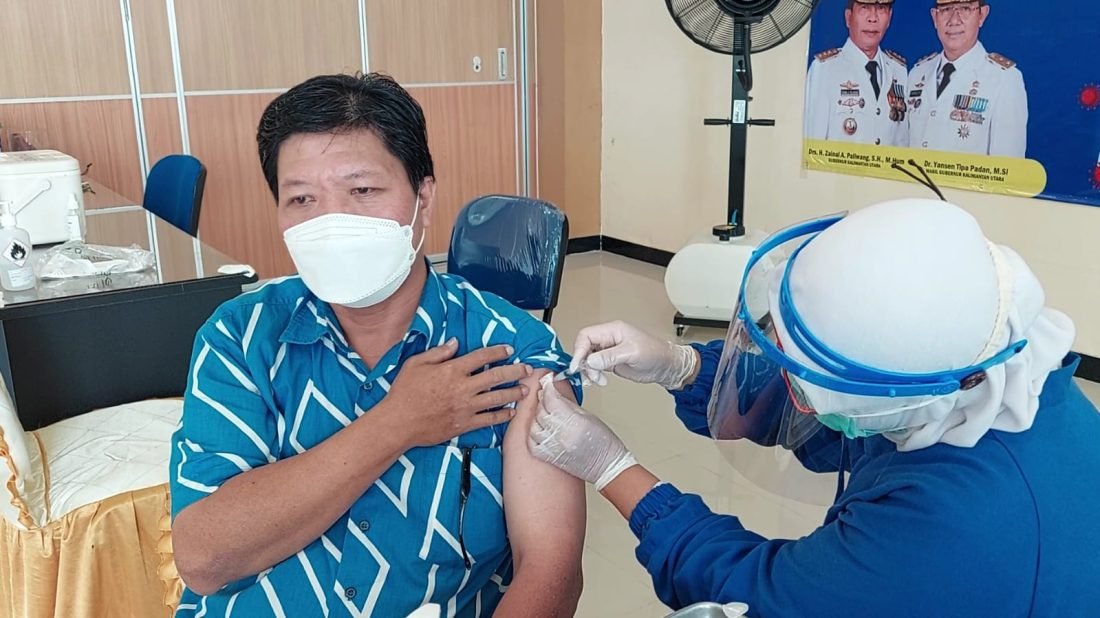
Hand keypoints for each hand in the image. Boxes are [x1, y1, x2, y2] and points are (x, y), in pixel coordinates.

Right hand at [384, 339, 530, 447]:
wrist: (399, 422)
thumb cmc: (404, 392)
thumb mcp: (416, 364)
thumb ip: (438, 352)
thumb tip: (455, 343)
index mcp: (452, 370)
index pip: (481, 357)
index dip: (498, 352)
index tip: (509, 350)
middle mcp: (462, 387)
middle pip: (496, 377)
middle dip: (514, 371)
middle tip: (526, 369)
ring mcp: (465, 407)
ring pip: (497, 398)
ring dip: (514, 393)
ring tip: (525, 390)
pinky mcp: (464, 424)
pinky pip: (489, 420)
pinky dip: (502, 416)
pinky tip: (511, 412)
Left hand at [528, 379, 636, 490]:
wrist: (605, 467)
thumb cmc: (603, 442)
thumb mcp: (588, 416)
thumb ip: (568, 404)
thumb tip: (554, 393)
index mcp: (574, 423)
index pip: (552, 400)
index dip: (548, 388)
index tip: (548, 382)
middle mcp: (561, 436)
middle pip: (541, 411)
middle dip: (543, 400)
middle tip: (547, 394)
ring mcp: (553, 448)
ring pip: (534, 426)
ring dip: (538, 417)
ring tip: (546, 412)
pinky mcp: (548, 458)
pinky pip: (533, 442)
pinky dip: (535, 433)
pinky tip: (542, 428)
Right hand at [569, 321, 698, 389]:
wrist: (666, 367)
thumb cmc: (655, 353)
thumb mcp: (632, 353)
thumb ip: (610, 356)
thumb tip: (590, 360)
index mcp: (612, 330)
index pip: (586, 336)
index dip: (579, 350)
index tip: (578, 365)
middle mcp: (608, 339)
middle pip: (584, 347)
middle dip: (584, 362)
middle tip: (591, 374)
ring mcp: (608, 351)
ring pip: (587, 359)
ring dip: (589, 371)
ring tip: (599, 380)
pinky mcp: (610, 362)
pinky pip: (594, 367)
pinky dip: (594, 375)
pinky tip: (601, 380)